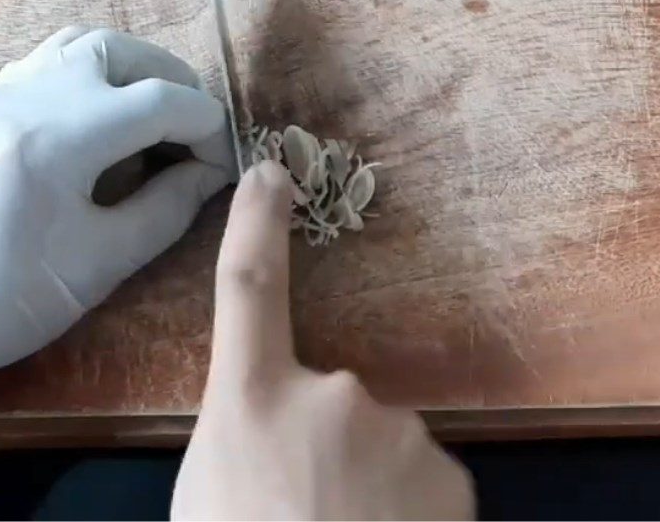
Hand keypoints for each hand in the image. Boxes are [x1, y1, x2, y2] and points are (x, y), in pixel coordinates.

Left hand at [0, 27, 233, 435]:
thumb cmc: (3, 303)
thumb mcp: (101, 265)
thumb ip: (167, 209)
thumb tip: (212, 172)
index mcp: (56, 142)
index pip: (159, 100)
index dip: (207, 124)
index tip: (222, 160)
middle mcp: (23, 97)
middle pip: (122, 51)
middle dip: (174, 83)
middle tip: (193, 131)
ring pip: (81, 44)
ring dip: (132, 69)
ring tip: (153, 116)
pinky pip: (47, 62)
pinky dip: (91, 76)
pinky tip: (100, 121)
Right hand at [172, 161, 473, 520]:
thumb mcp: (209, 492)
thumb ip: (240, 432)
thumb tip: (268, 417)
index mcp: (252, 400)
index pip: (247, 288)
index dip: (255, 225)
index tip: (267, 171)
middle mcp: (330, 395)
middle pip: (327, 394)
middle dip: (318, 439)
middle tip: (300, 506)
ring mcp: (397, 430)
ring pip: (375, 438)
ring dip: (361, 476)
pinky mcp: (450, 473)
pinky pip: (416, 472)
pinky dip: (402, 503)